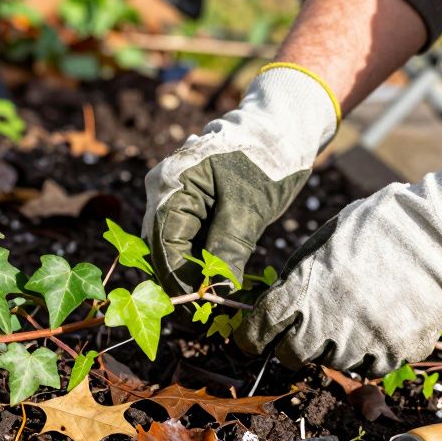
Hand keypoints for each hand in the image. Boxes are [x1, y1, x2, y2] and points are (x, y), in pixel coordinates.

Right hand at [142, 65, 338, 293]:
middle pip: (162, 245)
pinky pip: (186, 234)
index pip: (163, 244)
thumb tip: (218, 293)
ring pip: (173, 243)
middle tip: (209, 308)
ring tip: (217, 294)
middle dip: (183, 277)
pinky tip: (219, 273)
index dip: (180, 279)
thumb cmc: (265, 161)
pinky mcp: (188, 201)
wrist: (280, 132)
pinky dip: (200, 255)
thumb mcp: (248, 209)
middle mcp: (163, 189)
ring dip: (192, 269)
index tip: (203, 306)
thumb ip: (227, 250)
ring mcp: (173, 194)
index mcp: (171, 185)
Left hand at [235, 151, 441, 375]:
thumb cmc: (378, 226)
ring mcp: (362, 344)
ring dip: (333, 346)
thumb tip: (282, 300)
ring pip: (332, 362)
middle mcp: (326, 324)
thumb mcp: (323, 240)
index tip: (251, 339)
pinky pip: (370, 367)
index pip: (259, 330)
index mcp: (302, 291)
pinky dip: (369, 352)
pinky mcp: (394, 355)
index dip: (251, 337)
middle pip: (292, 356)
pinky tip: (379, 323)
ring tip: (353, 314)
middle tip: (304, 330)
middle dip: (291, 346)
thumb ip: (299, 275)